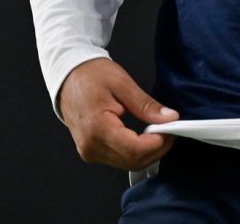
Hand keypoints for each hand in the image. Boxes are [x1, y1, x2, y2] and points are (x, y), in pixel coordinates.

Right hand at [58, 58, 178, 170]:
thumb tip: (169, 118)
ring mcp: (89, 152)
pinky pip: (119, 159)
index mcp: (97, 128)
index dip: (159, 143)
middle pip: (134, 161)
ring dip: (148, 152)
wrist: (68, 76)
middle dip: (157, 149)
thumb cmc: (90, 75)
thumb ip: (146, 105)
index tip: (171, 129)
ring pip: (128, 164)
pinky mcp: (91, 152)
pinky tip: (144, 137)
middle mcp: (91, 146)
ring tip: (158, 131)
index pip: (135, 150)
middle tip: (169, 130)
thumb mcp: (122, 84)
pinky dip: (136, 152)